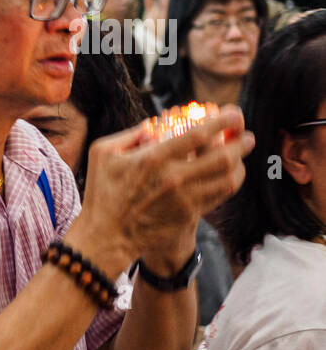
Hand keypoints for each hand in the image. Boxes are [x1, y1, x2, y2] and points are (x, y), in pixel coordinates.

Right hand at [76, 106, 253, 274]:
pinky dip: (232, 181)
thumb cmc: (102, 193)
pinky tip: (230, 174)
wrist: (106, 236)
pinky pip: (221, 194)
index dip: (222, 121)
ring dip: (240, 162)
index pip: (198, 135)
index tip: (234, 113)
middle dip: (241, 142)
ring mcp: (185, 199)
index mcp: (153, 159)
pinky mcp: (190, 215)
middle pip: (223, 156)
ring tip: (240, 154)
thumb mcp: (103, 153)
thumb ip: (130, 134)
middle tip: (246, 135)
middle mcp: (173, 178)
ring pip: (228, 177)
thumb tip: (155, 124)